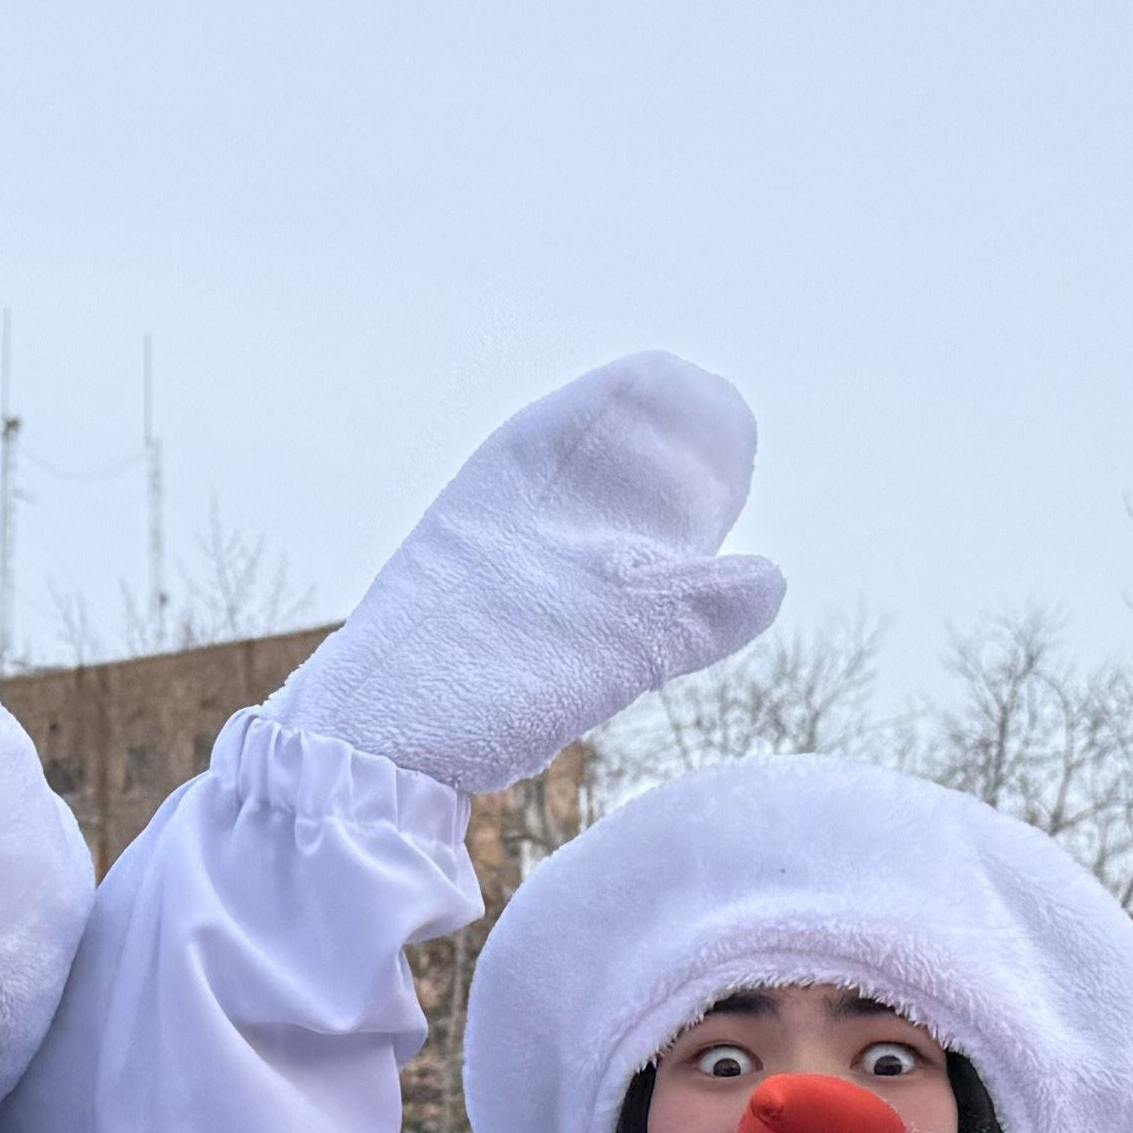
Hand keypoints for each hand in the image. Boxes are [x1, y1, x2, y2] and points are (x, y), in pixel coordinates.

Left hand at [265, 354, 783, 795]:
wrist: (361, 746)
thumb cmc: (480, 675)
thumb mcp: (613, 641)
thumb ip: (699, 608)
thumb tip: (771, 580)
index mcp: (536, 452)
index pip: (643, 385)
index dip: (700, 417)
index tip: (734, 468)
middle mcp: (509, 480)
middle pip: (619, 446)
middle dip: (677, 479)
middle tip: (718, 517)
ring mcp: (490, 535)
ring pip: (588, 504)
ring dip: (641, 529)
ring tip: (680, 566)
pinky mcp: (478, 592)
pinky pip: (561, 554)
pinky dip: (604, 570)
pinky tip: (615, 617)